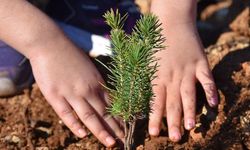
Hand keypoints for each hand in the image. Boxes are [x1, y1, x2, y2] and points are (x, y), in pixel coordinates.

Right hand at [29, 45, 122, 146]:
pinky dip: (75, 125)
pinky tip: (83, 135)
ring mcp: (71, 93)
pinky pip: (67, 114)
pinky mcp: (55, 95)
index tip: (127, 128)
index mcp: (97, 82)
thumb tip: (104, 96)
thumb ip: (96, 83)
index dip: (120, 118)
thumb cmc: (71, 54)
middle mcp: (87, 89)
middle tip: (125, 141)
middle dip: (115, 129)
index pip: (112, 104)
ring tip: (111, 143)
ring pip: (89, 116)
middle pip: (104, 113)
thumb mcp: (89, 67)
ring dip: (101, 131)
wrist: (50, 44)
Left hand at [148, 23, 217, 141]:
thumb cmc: (154, 43)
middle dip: (173, 122)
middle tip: (174, 138)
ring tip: (191, 127)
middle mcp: (172, 76)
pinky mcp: (200, 63)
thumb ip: (145, 80)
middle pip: (172, 102)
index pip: (155, 102)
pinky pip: (207, 79)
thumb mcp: (145, 62)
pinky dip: (211, 91)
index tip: (154, 133)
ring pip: (189, 94)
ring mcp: (187, 70)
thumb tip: (142, 99)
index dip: (154, 118)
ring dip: (190, 111)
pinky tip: (214, 104)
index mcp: (156, 77)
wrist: (170, 22)